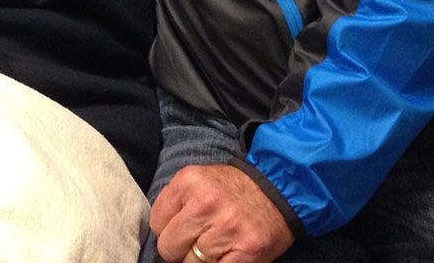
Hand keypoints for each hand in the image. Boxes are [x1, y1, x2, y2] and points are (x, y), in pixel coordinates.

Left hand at [150, 164, 293, 262]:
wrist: (277, 187)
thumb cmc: (231, 188)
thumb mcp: (197, 180)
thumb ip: (175, 202)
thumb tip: (158, 233)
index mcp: (188, 181)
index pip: (156, 222)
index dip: (166, 230)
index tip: (179, 228)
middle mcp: (205, 203)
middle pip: (169, 247)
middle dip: (179, 250)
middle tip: (194, 242)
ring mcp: (227, 228)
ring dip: (200, 260)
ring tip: (213, 247)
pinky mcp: (247, 250)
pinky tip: (225, 255)